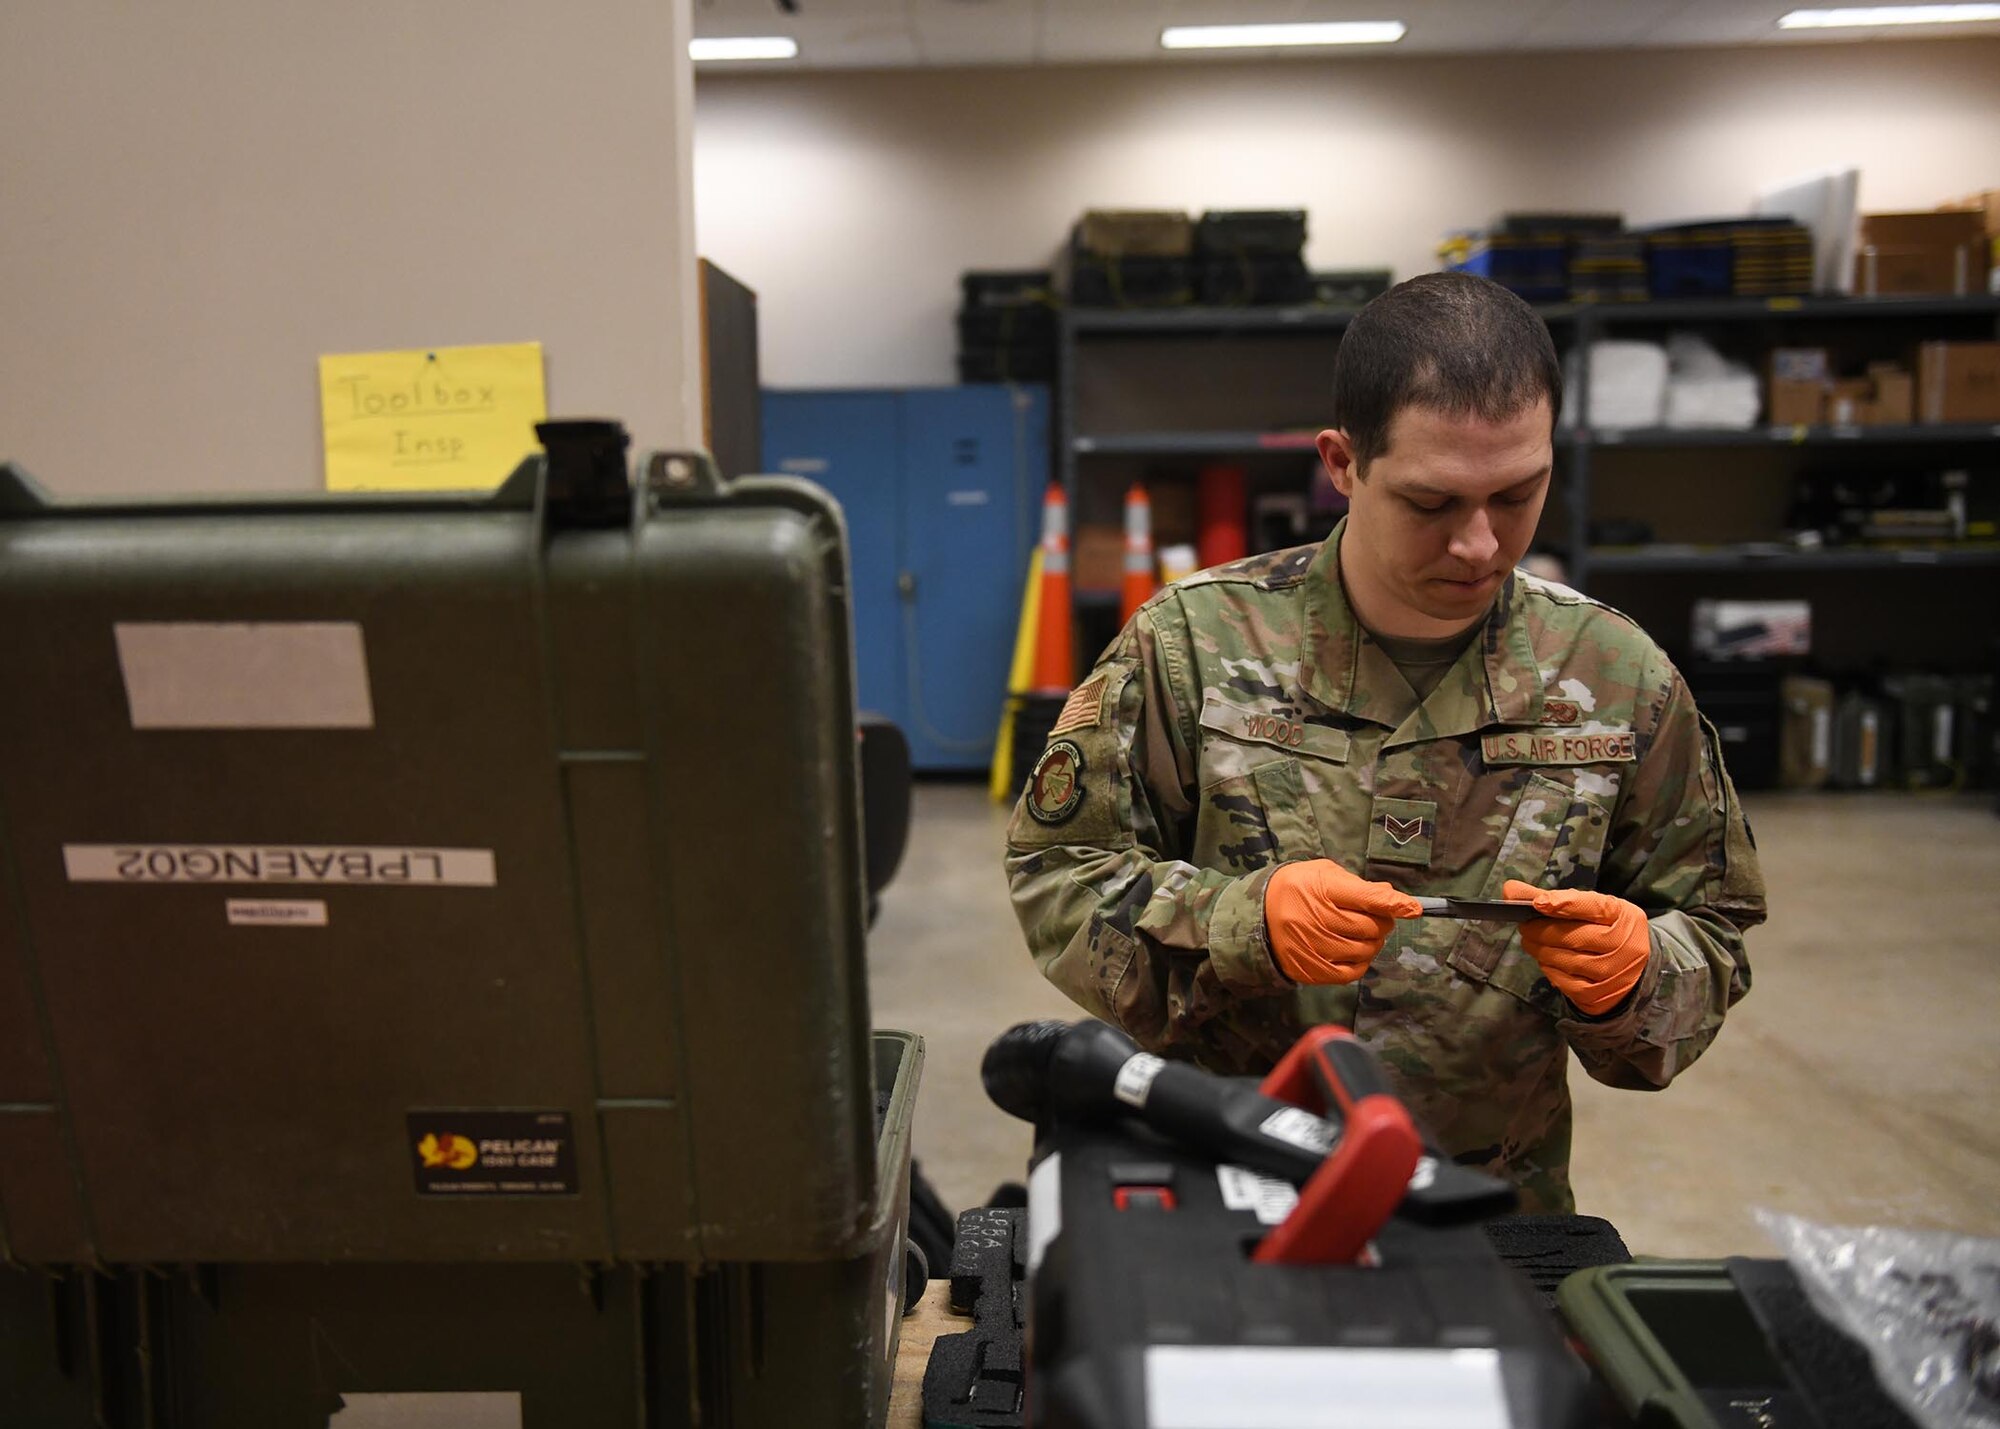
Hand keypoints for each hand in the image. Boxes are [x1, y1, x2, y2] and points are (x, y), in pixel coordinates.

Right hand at [1265, 860, 1422, 984]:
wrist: (1256, 915)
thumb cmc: (1296, 889)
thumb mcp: (1323, 874)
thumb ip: (1358, 885)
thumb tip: (1390, 896)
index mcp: (1320, 888)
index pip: (1366, 898)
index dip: (1393, 903)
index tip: (1413, 908)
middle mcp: (1315, 918)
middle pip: (1371, 927)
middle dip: (1382, 922)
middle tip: (1374, 917)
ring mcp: (1312, 947)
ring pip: (1365, 950)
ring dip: (1372, 943)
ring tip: (1361, 934)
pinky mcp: (1310, 969)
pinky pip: (1351, 972)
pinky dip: (1361, 962)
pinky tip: (1354, 952)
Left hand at [1502, 880, 1650, 1014]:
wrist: (1632, 971)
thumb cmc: (1604, 930)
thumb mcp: (1591, 910)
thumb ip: (1554, 898)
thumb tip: (1510, 889)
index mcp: (1625, 916)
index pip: (1593, 907)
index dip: (1564, 904)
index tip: (1537, 903)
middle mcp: (1625, 945)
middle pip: (1574, 936)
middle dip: (1542, 930)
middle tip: (1524, 925)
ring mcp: (1614, 973)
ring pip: (1567, 960)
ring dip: (1541, 949)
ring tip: (1530, 941)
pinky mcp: (1599, 995)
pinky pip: (1565, 982)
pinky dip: (1549, 968)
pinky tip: (1545, 959)